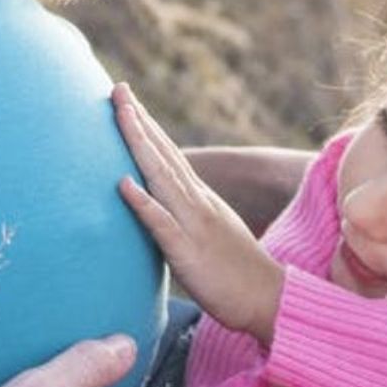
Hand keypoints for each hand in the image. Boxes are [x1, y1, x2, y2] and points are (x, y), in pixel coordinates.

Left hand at [112, 83, 283, 345]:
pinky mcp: (188, 252)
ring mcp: (194, 225)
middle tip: (117, 88)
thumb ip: (186, 216)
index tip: (126, 99)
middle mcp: (197, 203)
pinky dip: (143, 202)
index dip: (147, 127)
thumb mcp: (209, 234)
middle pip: (164, 155)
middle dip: (139, 121)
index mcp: (200, 200)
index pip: (169, 156)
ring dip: (139, 145)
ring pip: (162, 177)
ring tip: (120, 114)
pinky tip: (123, 183)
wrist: (269, 299)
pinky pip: (162, 224)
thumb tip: (161, 205)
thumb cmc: (236, 273)